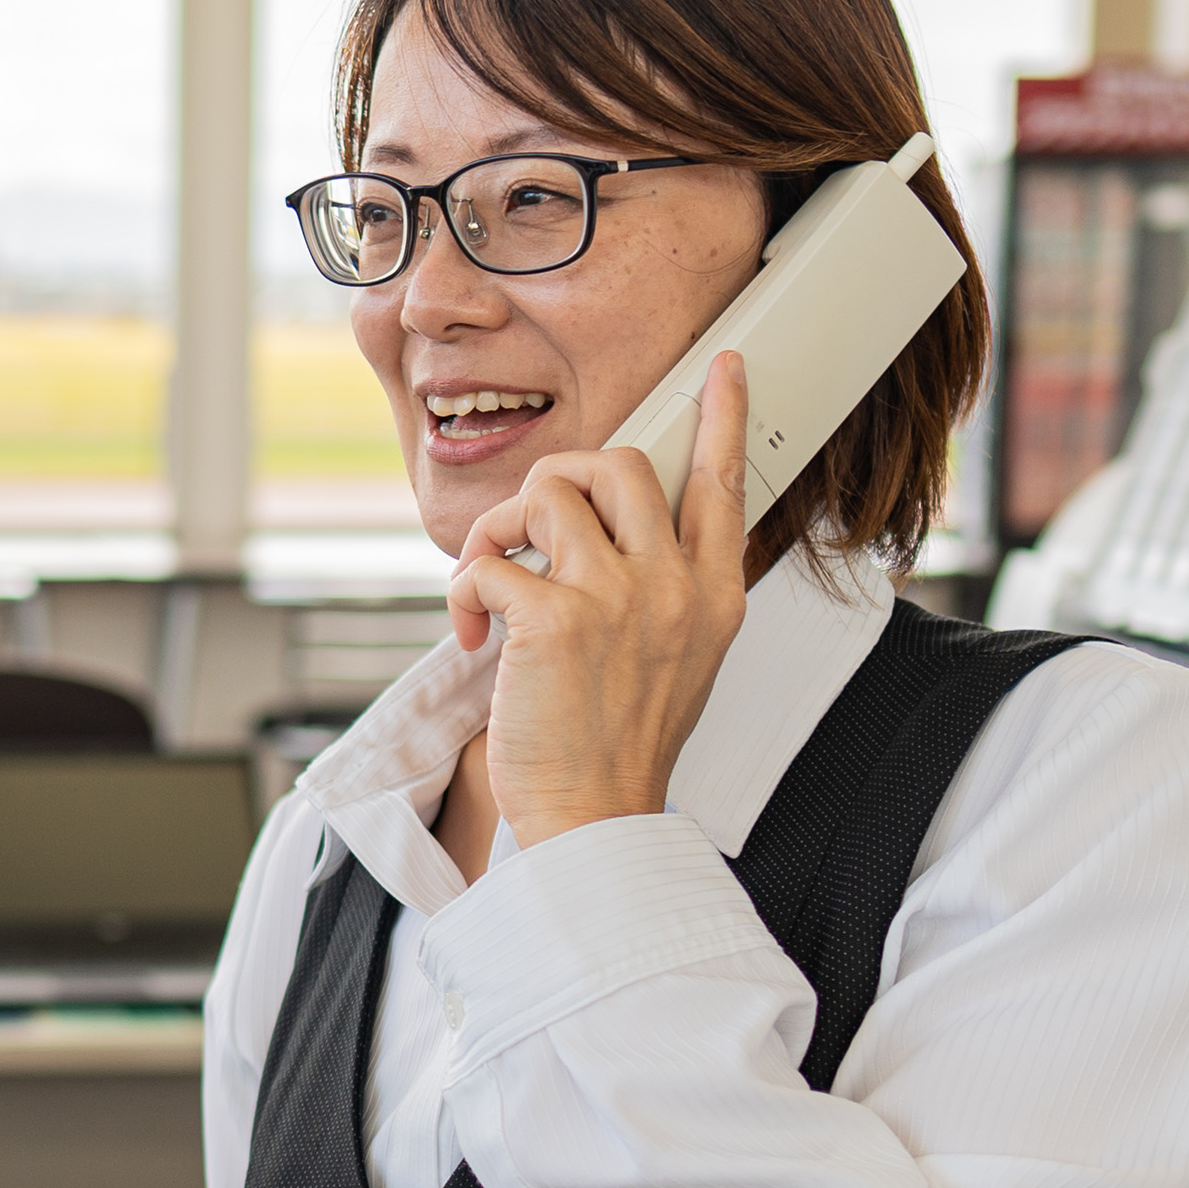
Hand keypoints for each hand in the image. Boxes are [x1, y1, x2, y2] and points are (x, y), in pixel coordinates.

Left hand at [447, 350, 748, 848]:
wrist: (594, 818)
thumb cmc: (622, 747)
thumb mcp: (682, 663)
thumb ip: (668, 593)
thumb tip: (620, 533)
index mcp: (713, 597)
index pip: (724, 484)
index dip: (724, 417)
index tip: (726, 368)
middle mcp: (673, 587)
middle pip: (620, 462)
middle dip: (561, 477)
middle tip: (533, 528)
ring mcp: (617, 598)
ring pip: (546, 492)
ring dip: (499, 530)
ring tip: (492, 584)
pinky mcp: (553, 620)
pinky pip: (489, 560)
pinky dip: (462, 592)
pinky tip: (471, 633)